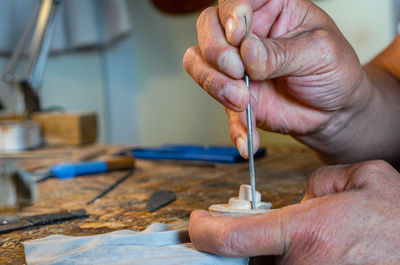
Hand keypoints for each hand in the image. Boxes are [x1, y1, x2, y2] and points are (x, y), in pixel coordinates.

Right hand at [183, 0, 369, 158]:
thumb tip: (247, 52)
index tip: (240, 35)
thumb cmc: (333, 71)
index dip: (231, 12)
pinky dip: (233, 124)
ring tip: (243, 100)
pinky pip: (218, 106)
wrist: (334, 113)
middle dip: (216, 50)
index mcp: (271, 8)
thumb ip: (280, 52)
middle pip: (207, 27)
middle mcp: (247, 34)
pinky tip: (248, 134)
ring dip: (214, 83)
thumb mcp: (318, 52)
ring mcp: (236, 65)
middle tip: (238, 70)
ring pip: (198, 63)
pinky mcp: (233, 95)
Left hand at [189, 160, 399, 263]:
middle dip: (247, 238)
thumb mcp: (363, 178)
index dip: (205, 231)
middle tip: (258, 227)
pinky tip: (311, 251)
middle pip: (247, 254)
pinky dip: (286, 260)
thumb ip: (322, 180)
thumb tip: (305, 196)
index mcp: (306, 233)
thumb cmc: (396, 224)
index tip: (197, 224)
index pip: (232, 238)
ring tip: (301, 240)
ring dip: (270, 252)